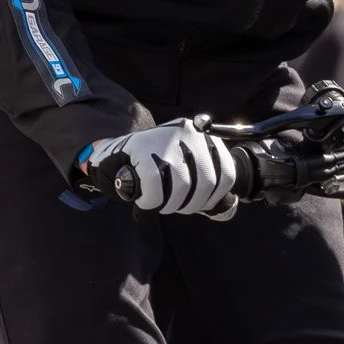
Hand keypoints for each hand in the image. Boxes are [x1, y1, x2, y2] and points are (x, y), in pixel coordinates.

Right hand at [81, 119, 235, 216]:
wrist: (115, 156)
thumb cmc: (156, 168)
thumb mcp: (187, 171)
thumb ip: (208, 189)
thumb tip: (228, 210)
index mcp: (205, 137)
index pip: (227, 173)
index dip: (215, 197)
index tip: (201, 204)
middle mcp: (190, 133)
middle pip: (207, 182)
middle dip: (191, 204)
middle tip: (175, 206)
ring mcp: (166, 139)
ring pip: (183, 186)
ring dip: (170, 205)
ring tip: (160, 204)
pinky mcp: (142, 148)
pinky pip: (156, 186)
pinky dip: (151, 202)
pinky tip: (146, 201)